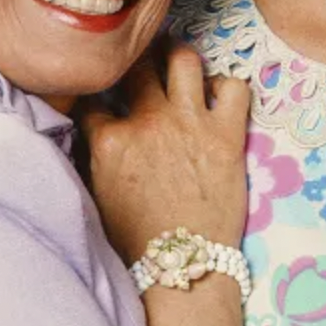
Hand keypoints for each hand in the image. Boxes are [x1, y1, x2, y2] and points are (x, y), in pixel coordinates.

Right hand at [79, 39, 252, 263]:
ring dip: (177, 56)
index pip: (93, 96)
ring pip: (183, 58)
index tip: (101, 90)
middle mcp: (148, 123)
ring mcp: (189, 125)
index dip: (96, 91)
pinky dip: (226, 86)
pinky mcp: (227, 135)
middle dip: (134, 58)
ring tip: (176, 61)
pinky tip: (217, 96)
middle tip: (139, 59)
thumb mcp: (97, 194)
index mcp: (109, 141)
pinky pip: (234, 87)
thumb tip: (91, 129)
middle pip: (135, 64)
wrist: (184, 269)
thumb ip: (95, 154)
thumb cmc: (137, 242)